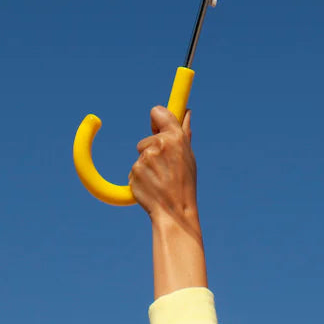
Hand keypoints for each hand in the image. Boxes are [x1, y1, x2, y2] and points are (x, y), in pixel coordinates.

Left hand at [129, 105, 197, 226]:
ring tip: (160, 179)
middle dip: (152, 150)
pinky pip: (134, 169)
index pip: (157, 112)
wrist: (175, 212)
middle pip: (147, 139)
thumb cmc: (185, 183)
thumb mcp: (188, 156)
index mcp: (175, 137)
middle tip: (164, 167)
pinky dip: (140, 177)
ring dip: (146, 165)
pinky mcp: (134, 171)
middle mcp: (160, 144)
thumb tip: (187, 111)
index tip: (156, 127)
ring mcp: (146, 158)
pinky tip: (152, 186)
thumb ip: (184, 131)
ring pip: (141, 156)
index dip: (156, 120)